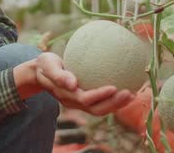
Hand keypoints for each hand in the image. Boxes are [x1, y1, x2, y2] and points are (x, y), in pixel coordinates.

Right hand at [14, 53, 133, 115]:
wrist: (40, 72)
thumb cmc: (45, 65)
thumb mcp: (48, 65)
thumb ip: (58, 74)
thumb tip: (73, 82)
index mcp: (66, 95)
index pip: (86, 99)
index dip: (100, 96)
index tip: (114, 87)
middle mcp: (75, 102)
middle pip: (97, 109)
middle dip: (114, 104)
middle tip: (130, 92)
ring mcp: (80, 102)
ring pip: (101, 108)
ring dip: (117, 104)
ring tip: (133, 93)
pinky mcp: (84, 98)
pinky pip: (101, 101)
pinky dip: (114, 97)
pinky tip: (126, 85)